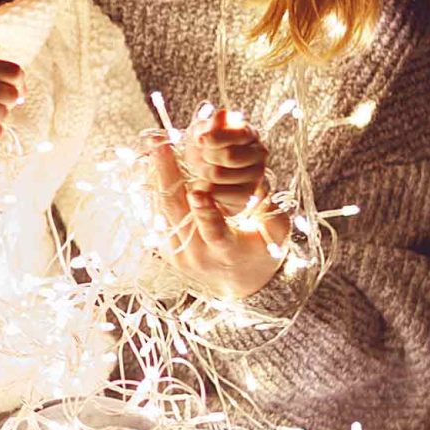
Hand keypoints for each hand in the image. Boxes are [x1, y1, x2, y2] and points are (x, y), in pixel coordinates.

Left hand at [144, 128, 282, 300]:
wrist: (237, 283)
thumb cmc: (261, 252)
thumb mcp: (275, 235)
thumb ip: (271, 213)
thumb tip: (260, 185)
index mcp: (228, 251)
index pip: (215, 232)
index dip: (206, 212)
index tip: (199, 190)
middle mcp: (197, 255)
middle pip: (177, 214)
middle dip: (168, 177)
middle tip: (161, 146)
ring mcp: (177, 254)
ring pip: (163, 211)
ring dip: (157, 177)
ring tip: (154, 147)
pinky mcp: (164, 250)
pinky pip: (158, 215)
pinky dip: (156, 188)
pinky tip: (154, 163)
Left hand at [184, 109, 268, 214]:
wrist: (200, 175)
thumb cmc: (203, 149)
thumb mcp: (203, 131)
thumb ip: (213, 124)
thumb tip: (223, 114)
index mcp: (248, 133)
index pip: (240, 133)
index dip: (215, 137)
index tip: (200, 140)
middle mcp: (259, 153)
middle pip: (229, 156)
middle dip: (206, 157)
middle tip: (202, 157)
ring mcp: (255, 176)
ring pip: (219, 174)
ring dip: (203, 173)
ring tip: (204, 171)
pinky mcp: (246, 196)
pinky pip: (217, 192)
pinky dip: (205, 189)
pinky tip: (209, 185)